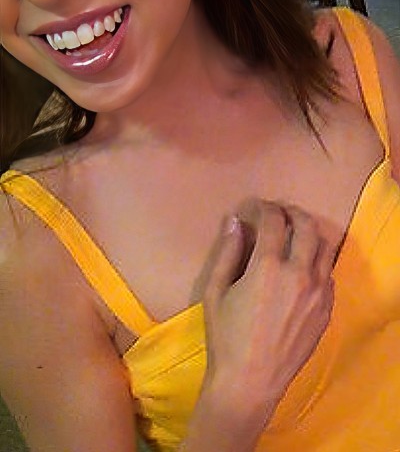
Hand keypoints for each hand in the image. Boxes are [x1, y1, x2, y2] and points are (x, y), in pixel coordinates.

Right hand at [194, 200, 334, 448]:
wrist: (250, 382)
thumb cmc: (226, 337)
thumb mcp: (216, 292)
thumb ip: (227, 252)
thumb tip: (234, 221)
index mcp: (268, 268)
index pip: (273, 220)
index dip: (263, 207)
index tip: (254, 208)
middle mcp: (299, 274)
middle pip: (306, 226)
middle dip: (291, 212)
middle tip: (278, 213)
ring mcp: (318, 293)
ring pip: (325, 246)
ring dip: (309, 232)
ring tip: (294, 233)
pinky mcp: (327, 309)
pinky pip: (328, 273)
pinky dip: (316, 260)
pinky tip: (301, 266)